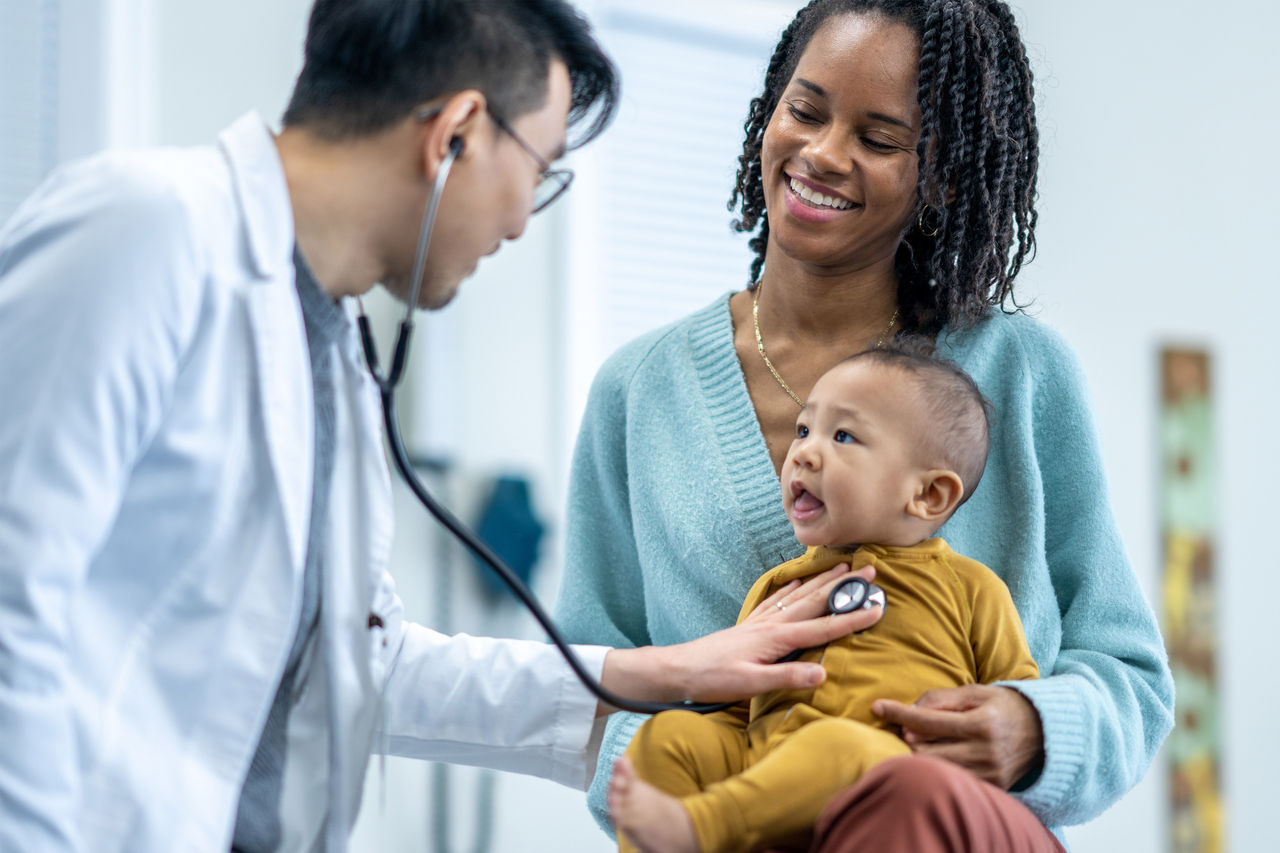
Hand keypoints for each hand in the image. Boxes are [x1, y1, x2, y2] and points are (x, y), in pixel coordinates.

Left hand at [599, 564, 882, 710]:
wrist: (679, 670)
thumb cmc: (714, 679)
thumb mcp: (752, 684)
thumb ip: (787, 677)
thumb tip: (822, 673)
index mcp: (777, 638)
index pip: (823, 627)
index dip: (852, 619)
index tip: (878, 608)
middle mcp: (772, 624)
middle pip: (815, 600)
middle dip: (843, 586)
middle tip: (868, 570)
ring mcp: (760, 622)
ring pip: (798, 596)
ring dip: (822, 582)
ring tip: (841, 567)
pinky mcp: (749, 625)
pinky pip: (776, 601)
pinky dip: (790, 589)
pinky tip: (796, 583)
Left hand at [871, 684, 1043, 789]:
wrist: (1044, 731)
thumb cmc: (1002, 705)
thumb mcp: (974, 692)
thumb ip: (940, 699)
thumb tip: (908, 715)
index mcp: (980, 724)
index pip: (927, 721)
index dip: (898, 713)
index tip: (876, 707)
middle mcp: (985, 752)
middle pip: (926, 750)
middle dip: (906, 737)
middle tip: (899, 726)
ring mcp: (989, 774)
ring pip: (935, 768)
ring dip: (918, 754)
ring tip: (915, 740)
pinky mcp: (992, 787)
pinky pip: (953, 779)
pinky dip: (938, 768)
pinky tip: (934, 755)